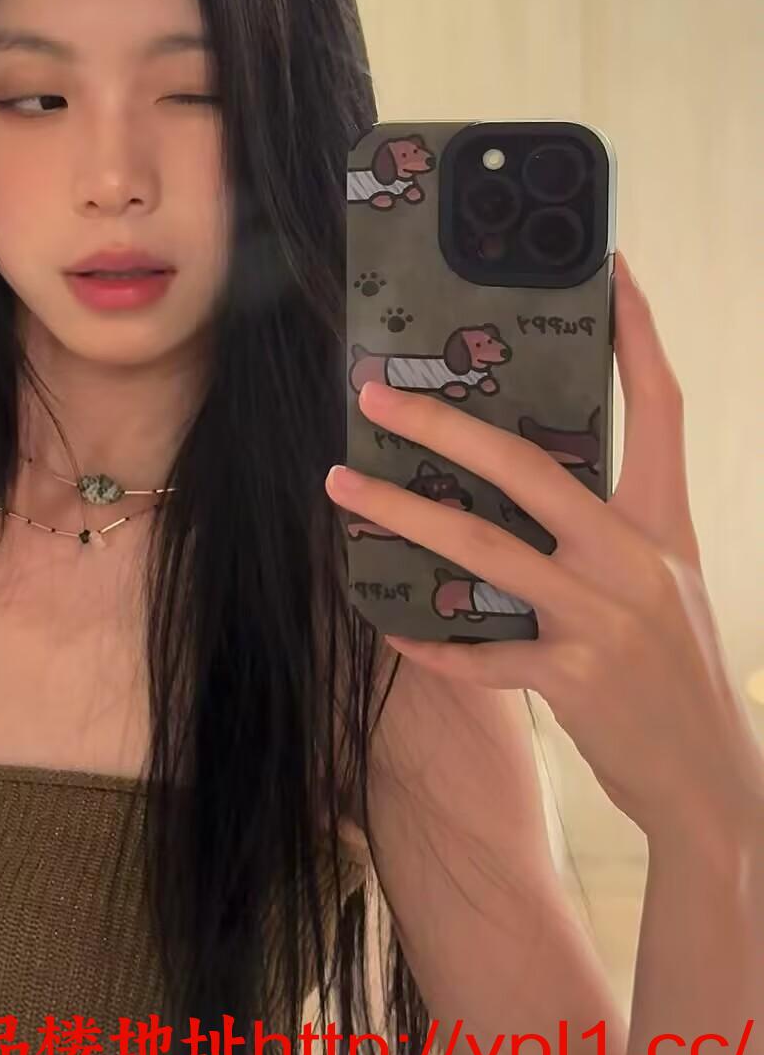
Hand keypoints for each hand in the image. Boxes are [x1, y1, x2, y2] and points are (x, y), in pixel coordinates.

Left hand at [326, 252, 763, 847]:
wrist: (712, 783)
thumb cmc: (674, 669)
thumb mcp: (661, 581)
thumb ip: (605, 530)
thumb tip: (519, 485)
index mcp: (664, 522)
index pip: (660, 406)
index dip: (638, 335)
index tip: (611, 271)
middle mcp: (636, 556)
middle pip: (530, 467)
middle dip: (444, 426)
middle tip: (377, 394)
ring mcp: (604, 617)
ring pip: (485, 549)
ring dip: (402, 516)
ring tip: (341, 486)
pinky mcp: (574, 677)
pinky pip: (481, 652)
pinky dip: (431, 639)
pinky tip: (387, 622)